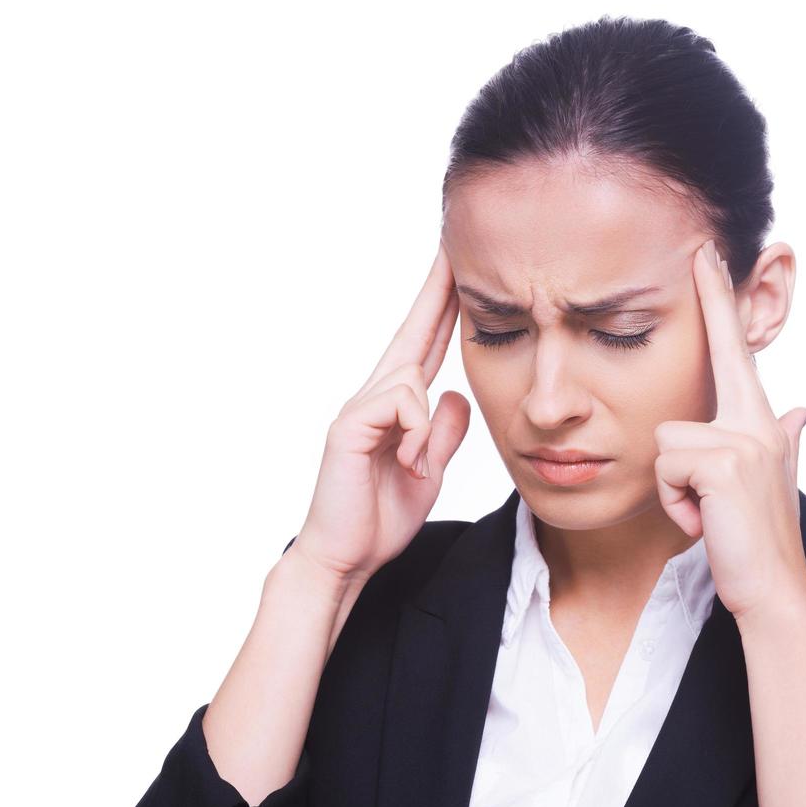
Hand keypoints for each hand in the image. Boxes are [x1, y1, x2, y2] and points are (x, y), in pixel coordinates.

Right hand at [289, 241, 471, 583]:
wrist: (346, 558)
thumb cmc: (379, 516)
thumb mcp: (427, 470)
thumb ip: (442, 433)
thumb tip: (458, 396)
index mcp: (396, 407)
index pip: (427, 346)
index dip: (444, 308)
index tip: (460, 270)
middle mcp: (374, 397)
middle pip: (413, 334)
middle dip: (436, 291)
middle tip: (455, 248)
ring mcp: (358, 409)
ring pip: (413, 378)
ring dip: (424, 426)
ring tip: (413, 467)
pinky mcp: (349, 426)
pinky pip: (401, 405)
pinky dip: (415, 435)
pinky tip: (406, 465)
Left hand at [652, 239, 805, 626]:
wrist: (774, 588)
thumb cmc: (761, 537)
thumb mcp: (776, 480)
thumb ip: (788, 439)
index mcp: (761, 422)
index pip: (736, 351)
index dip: (721, 303)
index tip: (706, 256)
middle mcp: (758, 422)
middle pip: (707, 374)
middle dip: (711, 316)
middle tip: (703, 247)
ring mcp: (744, 440)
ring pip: (665, 440)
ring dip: (673, 488)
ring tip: (705, 512)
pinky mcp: (723, 463)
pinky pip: (665, 469)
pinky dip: (675, 505)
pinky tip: (703, 522)